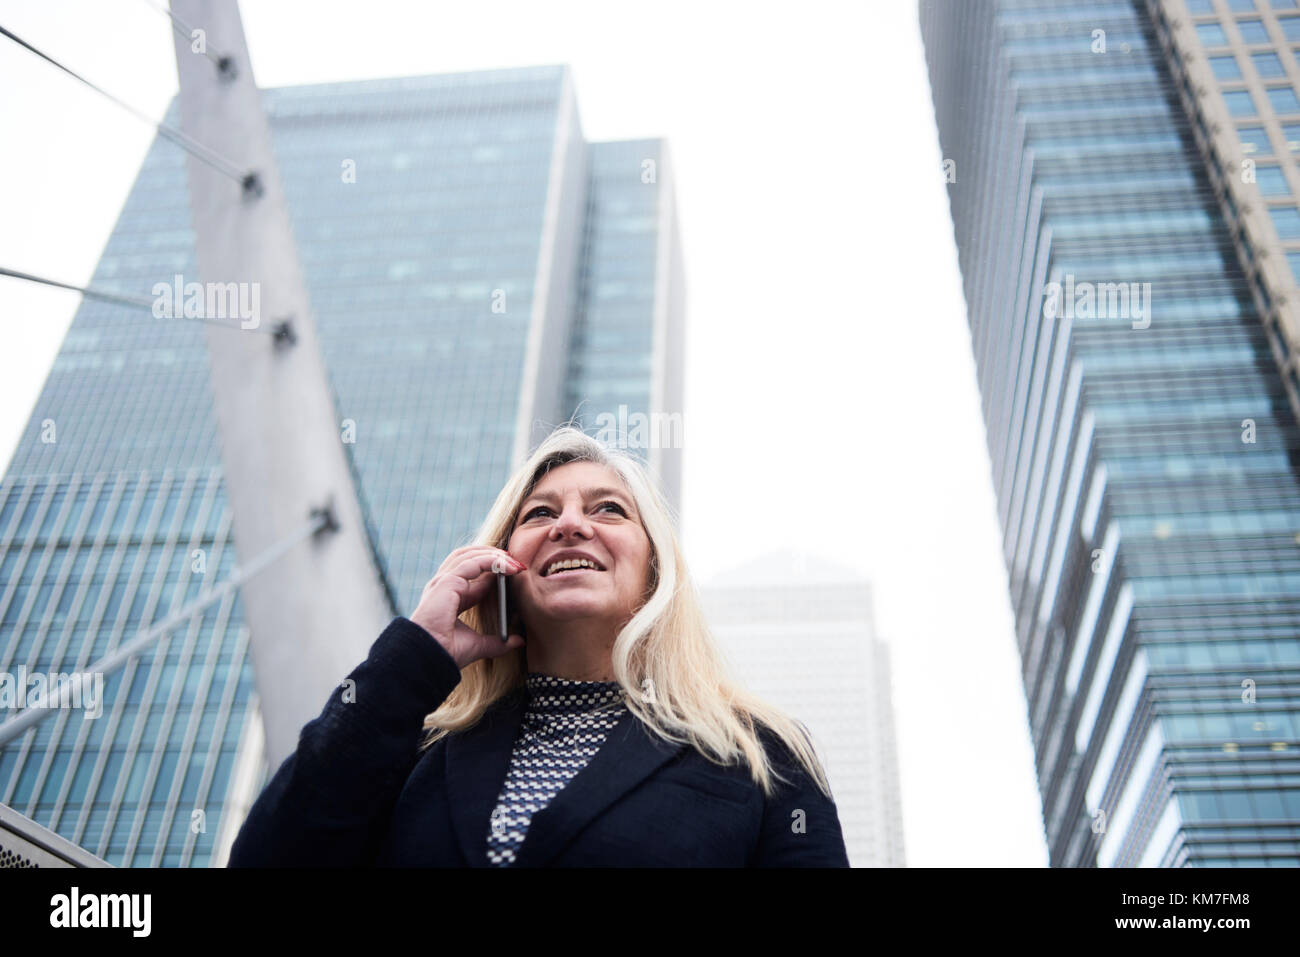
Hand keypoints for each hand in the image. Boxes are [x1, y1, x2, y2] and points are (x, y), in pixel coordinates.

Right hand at [408, 546, 526, 669]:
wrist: (430, 658)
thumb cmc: (446, 652)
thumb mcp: (478, 645)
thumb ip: (498, 642)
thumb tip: (518, 641)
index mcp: (449, 597)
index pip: (473, 574)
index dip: (495, 570)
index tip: (516, 572)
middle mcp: (444, 585)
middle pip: (469, 558)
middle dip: (493, 555)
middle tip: (515, 561)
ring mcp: (444, 581)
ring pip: (470, 556)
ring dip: (495, 555)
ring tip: (514, 561)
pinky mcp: (448, 581)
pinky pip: (473, 562)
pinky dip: (492, 560)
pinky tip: (508, 566)